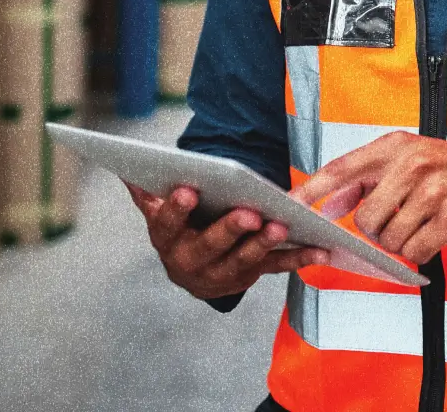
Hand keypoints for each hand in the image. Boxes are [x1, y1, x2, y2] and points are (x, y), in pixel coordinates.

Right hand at [126, 183, 331, 299]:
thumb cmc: (181, 229)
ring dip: (264, 244)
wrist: (194, 271)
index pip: (167, 224)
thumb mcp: (161, 213)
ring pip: (243, 260)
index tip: (189, 189)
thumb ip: (148, 193)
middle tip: (249, 214)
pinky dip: (299, 259)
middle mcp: (191, 262)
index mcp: (167, 240)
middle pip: (209, 247)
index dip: (176, 208)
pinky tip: (319, 249)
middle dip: (229, 230)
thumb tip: (127, 169)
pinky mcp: (250, 276)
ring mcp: (222, 273)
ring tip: (281, 226)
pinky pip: (276, 267)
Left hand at [290, 132, 446, 265]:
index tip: (287, 206)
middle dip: (377, 229)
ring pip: (390, 238)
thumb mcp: (411, 160)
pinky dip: (422, 250)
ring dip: (403, 240)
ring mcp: (434, 191)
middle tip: (399, 218)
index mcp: (397, 146)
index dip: (312, 190)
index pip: (343, 168)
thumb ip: (367, 179)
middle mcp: (414, 164)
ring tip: (424, 222)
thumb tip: (326, 203)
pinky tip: (437, 232)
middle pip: (366, 217)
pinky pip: (416, 251)